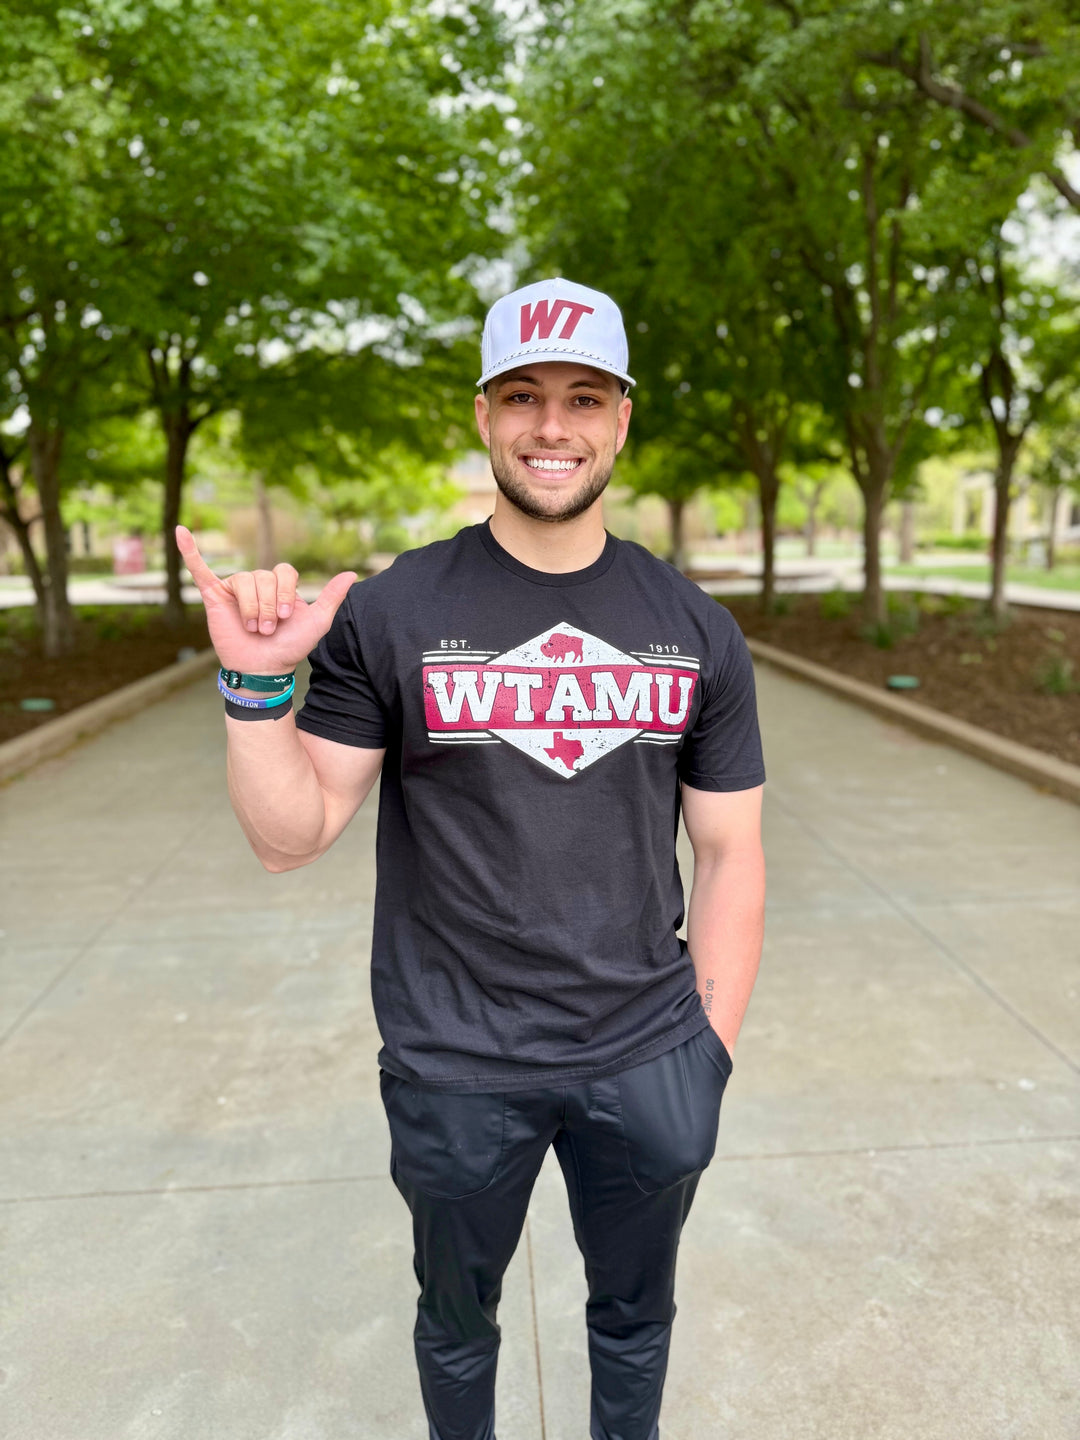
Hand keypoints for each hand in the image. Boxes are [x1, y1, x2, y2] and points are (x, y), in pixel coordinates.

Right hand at [176, 526, 357, 673]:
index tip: (287, 618)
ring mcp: (234, 588)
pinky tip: (180, 531)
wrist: (263, 669)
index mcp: (280, 584)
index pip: (284, 571)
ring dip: (251, 608)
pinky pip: (200, 568)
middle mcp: (257, 582)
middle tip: (267, 629)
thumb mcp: (317, 622)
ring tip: (253, 628)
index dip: (286, 594)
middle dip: (268, 606)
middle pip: (263, 576)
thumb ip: (331, 597)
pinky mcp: (214, 595)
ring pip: (243, 580)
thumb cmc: (289, 647)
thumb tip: (352, 573)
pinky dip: (189, 550)